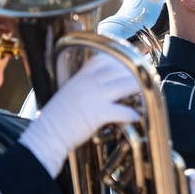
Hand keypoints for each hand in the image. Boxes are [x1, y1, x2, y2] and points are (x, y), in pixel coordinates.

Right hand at [19, 53, 139, 176]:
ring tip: (146, 98)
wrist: (47, 134)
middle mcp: (90, 81)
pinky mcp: (98, 113)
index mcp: (83, 75)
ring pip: (128, 85)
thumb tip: (108, 85)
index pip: (108, 59)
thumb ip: (88, 84)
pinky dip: (133, 115)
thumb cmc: (59, 117)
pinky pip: (123, 110)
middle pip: (124, 70)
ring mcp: (95, 96)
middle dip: (138, 76)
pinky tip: (136, 117)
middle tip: (147, 83)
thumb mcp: (72, 91)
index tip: (134, 69)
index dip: (124, 63)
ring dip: (141, 91)